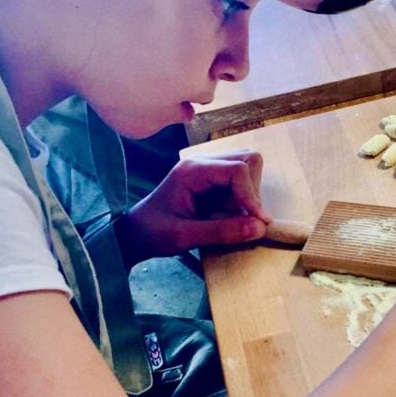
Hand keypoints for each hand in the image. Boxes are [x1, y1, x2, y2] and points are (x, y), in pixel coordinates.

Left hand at [118, 150, 270, 262]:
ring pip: (247, 169)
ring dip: (248, 194)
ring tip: (230, 217)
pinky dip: (241, 199)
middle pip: (247, 160)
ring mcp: (208, 170)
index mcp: (193, 171)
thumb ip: (222, 232)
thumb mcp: (185, 236)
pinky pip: (239, 182)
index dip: (252, 195)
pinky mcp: (212, 181)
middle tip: (240, 217)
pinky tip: (226, 215)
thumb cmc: (153, 233)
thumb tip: (260, 227)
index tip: (260, 222)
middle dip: (252, 191)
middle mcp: (203, 163)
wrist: (135, 233)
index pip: (237, 169)